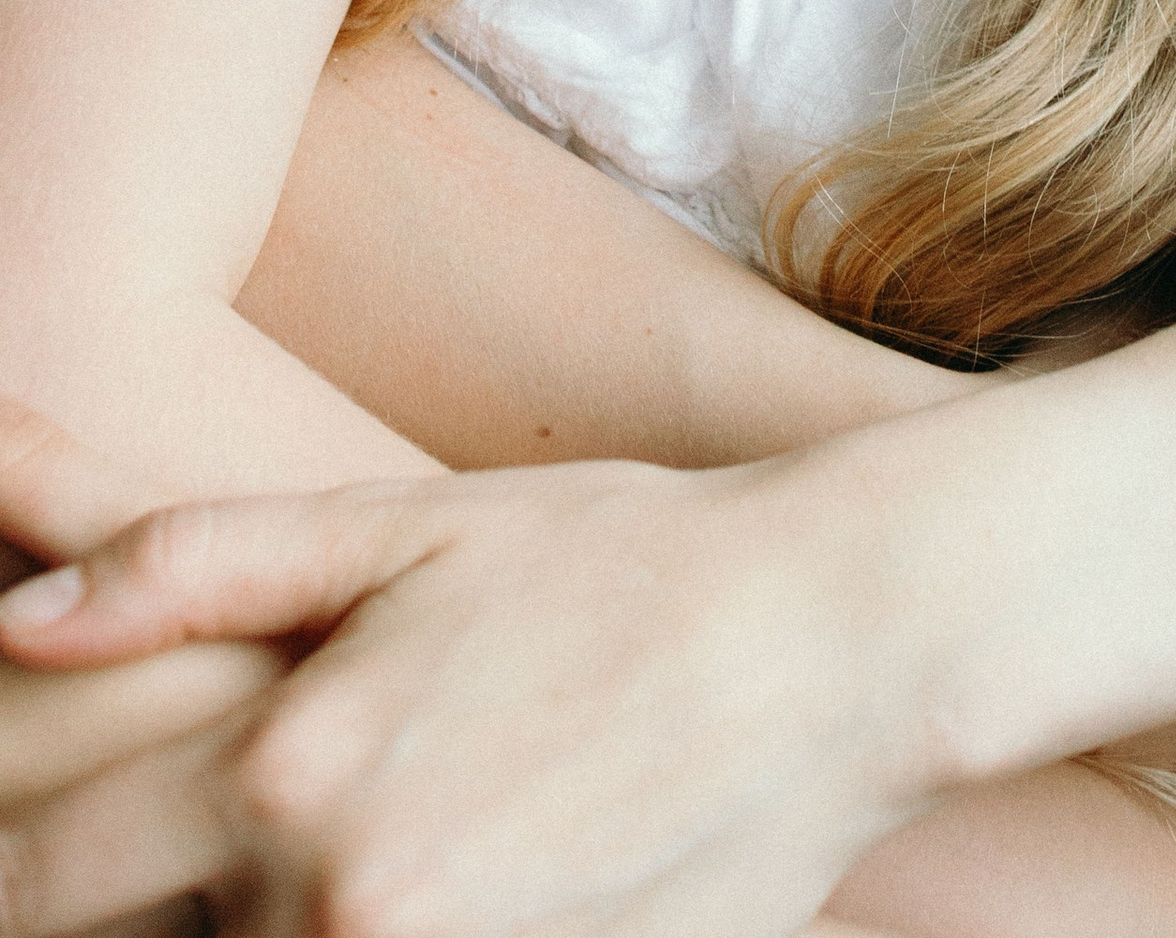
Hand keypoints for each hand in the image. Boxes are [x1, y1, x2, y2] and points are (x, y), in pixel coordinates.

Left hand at [0, 440, 920, 935]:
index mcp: (284, 769)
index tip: (49, 833)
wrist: (842, 645)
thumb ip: (190, 565)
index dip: (21, 852)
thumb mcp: (407, 528)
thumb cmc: (628, 562)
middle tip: (248, 816)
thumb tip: (13, 612)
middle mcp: (337, 905)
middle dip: (157, 892)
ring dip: (277, 917)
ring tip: (399, 821)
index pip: (39, 870)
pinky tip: (468, 870)